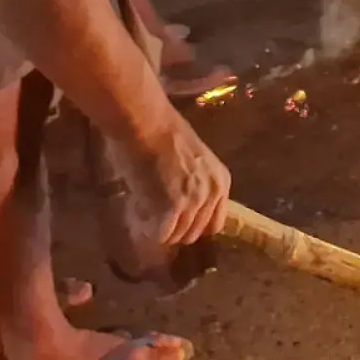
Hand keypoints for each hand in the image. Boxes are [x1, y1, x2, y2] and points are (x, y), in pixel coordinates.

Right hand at [103, 112, 230, 247]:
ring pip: (178, 236)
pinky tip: (138, 214)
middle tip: (153, 217)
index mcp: (222, 181)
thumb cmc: (162, 134)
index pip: (214, 224)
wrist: (146, 123)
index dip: (192, 226)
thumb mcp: (193, 162)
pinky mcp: (173, 206)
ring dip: (159, 230)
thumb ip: (195, 185)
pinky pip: (161, 234)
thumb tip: (181, 209)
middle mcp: (213, 193)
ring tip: (143, 211)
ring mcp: (195, 200)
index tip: (174, 221)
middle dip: (173, 230)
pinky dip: (148, 232)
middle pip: (195, 233)